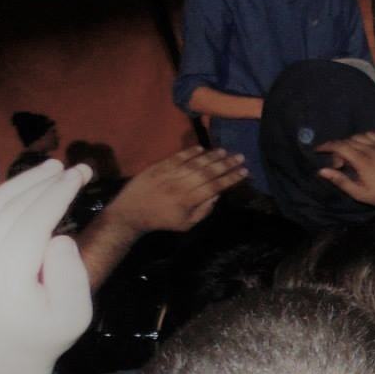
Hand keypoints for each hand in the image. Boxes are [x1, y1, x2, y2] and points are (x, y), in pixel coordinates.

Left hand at [0, 161, 92, 373]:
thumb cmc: (42, 336)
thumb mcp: (74, 315)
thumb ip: (70, 274)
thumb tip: (57, 236)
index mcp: (5, 280)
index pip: (32, 222)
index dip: (57, 195)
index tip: (80, 177)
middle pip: (8, 210)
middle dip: (43, 184)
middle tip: (73, 167)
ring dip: (16, 182)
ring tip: (47, 166)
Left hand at [104, 146, 246, 234]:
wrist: (130, 213)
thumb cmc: (161, 221)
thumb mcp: (186, 225)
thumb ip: (203, 211)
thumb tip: (217, 195)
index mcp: (189, 201)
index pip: (215, 186)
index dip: (231, 178)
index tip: (244, 171)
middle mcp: (181, 186)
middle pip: (208, 172)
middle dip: (226, 164)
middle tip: (240, 157)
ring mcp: (169, 175)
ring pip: (194, 163)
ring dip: (211, 156)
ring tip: (225, 151)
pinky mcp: (158, 167)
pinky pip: (176, 157)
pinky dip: (189, 152)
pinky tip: (201, 149)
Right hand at [315, 132, 374, 222]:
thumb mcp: (358, 192)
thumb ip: (340, 180)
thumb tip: (322, 170)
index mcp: (362, 161)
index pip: (340, 146)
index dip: (326, 146)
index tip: (317, 149)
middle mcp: (372, 150)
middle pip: (347, 141)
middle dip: (338, 150)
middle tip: (339, 165)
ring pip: (359, 136)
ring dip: (350, 143)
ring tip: (351, 158)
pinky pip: (372, 134)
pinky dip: (363, 138)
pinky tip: (363, 148)